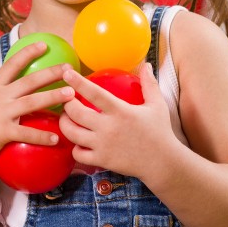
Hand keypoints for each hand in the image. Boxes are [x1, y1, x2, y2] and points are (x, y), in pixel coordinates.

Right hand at [0, 42, 75, 167]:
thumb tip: (14, 87)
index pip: (12, 64)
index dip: (28, 52)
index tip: (44, 44)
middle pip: (29, 81)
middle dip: (51, 72)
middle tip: (70, 68)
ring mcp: (1, 113)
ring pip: (32, 102)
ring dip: (53, 97)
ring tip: (71, 95)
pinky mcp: (2, 132)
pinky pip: (27, 133)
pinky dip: (42, 136)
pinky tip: (57, 138)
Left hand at [59, 63, 175, 179]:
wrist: (162, 162)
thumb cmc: (160, 131)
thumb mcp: (157, 105)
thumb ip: (149, 84)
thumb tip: (146, 65)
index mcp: (121, 111)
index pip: (94, 93)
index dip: (78, 82)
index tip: (67, 74)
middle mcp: (109, 127)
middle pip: (76, 113)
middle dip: (66, 104)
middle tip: (66, 100)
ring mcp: (103, 145)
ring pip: (72, 133)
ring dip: (65, 124)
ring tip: (67, 119)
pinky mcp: (101, 160)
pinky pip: (78, 154)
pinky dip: (75, 148)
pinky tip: (79, 143)